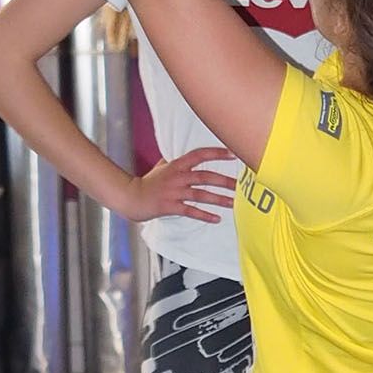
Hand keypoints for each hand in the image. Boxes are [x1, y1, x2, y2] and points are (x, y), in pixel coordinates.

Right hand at [123, 146, 240, 225]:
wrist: (132, 197)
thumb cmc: (148, 182)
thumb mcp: (161, 166)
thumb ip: (176, 162)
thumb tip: (188, 157)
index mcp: (177, 165)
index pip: (199, 155)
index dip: (216, 153)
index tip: (232, 154)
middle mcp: (177, 177)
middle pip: (205, 176)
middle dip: (224, 181)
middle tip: (239, 185)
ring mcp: (174, 192)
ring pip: (201, 195)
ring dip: (219, 199)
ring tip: (233, 203)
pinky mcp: (170, 206)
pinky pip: (191, 211)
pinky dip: (204, 215)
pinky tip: (217, 219)